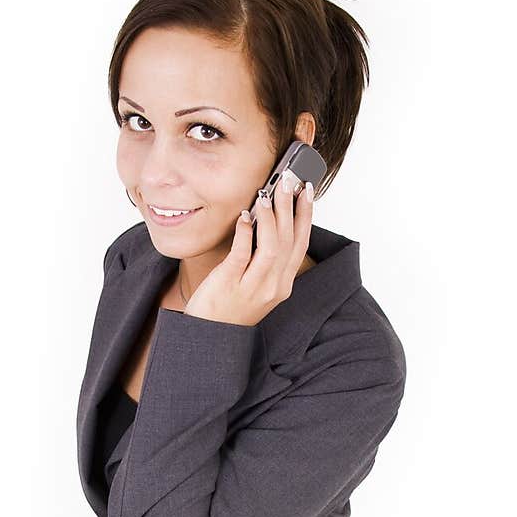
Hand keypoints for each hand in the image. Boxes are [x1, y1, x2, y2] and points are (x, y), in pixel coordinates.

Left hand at [181, 169, 313, 326]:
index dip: (306, 215)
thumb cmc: (230, 307)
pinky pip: (242, 252)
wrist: (210, 335)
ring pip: (271, 246)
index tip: (306, 190)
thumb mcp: (257, 285)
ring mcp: (253, 286)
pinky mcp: (231, 283)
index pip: (300, 244)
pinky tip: (244, 216)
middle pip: (288, 240)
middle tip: (288, 180)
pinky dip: (245, 231)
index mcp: (283, 285)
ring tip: (266, 194)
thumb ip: (266, 260)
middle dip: (290, 207)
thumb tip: (268, 222)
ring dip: (270, 217)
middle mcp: (273, 286)